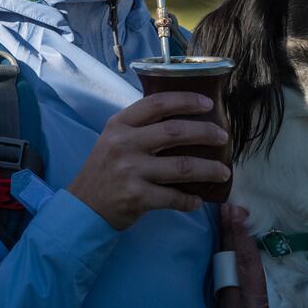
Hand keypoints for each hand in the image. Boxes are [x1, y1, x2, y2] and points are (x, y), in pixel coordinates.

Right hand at [68, 92, 228, 229]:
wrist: (84, 207)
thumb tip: (183, 118)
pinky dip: (190, 200)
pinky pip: (174, 197)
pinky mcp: (137, 197)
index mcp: (119, 125)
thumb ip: (140, 128)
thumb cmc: (105, 171)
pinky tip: (197, 200)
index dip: (186, 100)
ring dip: (208, 169)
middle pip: (175, 132)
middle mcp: (124, 144)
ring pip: (182, 166)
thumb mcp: (114, 140)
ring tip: (223, 171)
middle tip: (222, 137)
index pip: (156, 103)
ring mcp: (131, 171)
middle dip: (206, 133)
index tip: (208, 104)